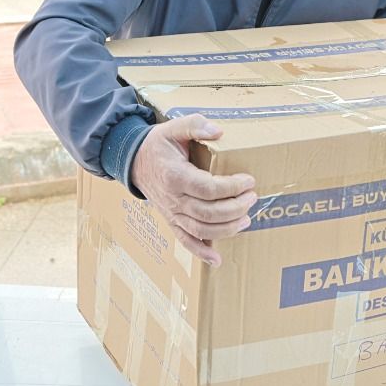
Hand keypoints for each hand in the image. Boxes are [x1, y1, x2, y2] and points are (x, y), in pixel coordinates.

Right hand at [130, 115, 256, 265]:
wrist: (132, 161)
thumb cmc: (157, 145)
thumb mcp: (173, 127)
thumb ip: (195, 125)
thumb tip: (218, 131)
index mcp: (176, 176)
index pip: (209, 188)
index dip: (232, 187)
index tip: (249, 181)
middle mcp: (173, 199)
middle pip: (209, 212)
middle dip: (235, 207)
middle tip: (252, 197)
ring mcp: (172, 213)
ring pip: (201, 229)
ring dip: (227, 228)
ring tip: (246, 219)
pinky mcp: (171, 221)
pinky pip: (185, 241)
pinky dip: (201, 252)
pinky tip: (217, 260)